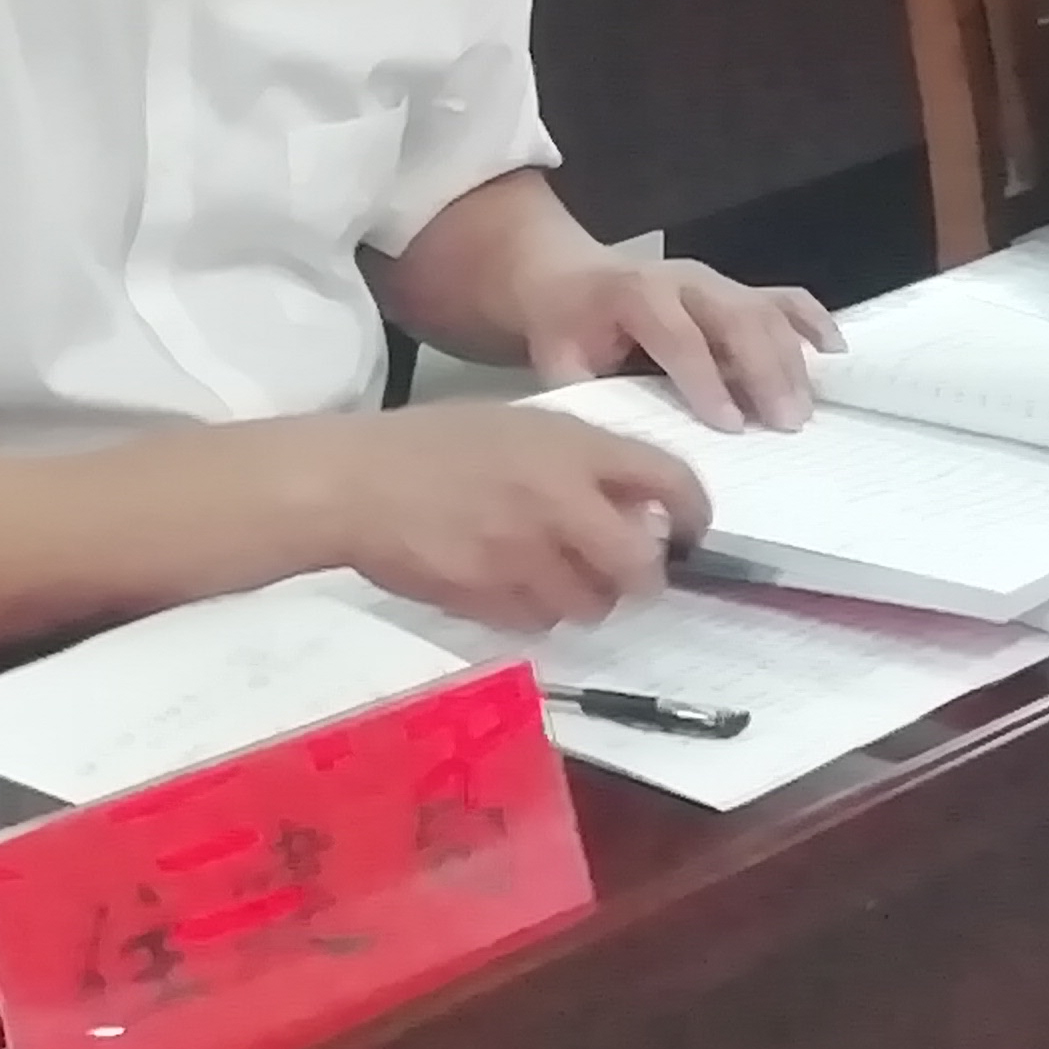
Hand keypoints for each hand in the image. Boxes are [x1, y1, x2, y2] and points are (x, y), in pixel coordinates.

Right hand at [323, 405, 704, 632]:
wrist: (355, 483)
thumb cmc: (436, 444)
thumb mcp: (521, 426)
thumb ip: (581, 462)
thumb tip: (633, 506)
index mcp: (573, 449)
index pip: (669, 481)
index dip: (694, 513)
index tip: (691, 531)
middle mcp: (560, 504)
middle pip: (640, 566)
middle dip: (646, 576)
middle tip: (634, 572)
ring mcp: (523, 557)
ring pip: (592, 605)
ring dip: (591, 598)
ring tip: (567, 578)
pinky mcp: (488, 599)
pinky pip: (540, 622)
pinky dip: (540, 613)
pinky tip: (518, 588)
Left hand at [516, 251, 840, 432]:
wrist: (567, 273)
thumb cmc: (565, 325)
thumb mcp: (555, 359)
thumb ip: (584, 394)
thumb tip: (618, 442)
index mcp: (636, 295)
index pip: (678, 336)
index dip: (706, 380)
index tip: (732, 425)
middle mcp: (684, 280)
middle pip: (736, 318)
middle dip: (764, 371)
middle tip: (787, 423)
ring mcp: (716, 281)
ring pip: (765, 310)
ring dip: (791, 360)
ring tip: (805, 410)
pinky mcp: (736, 288)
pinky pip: (783, 298)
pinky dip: (812, 322)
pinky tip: (835, 353)